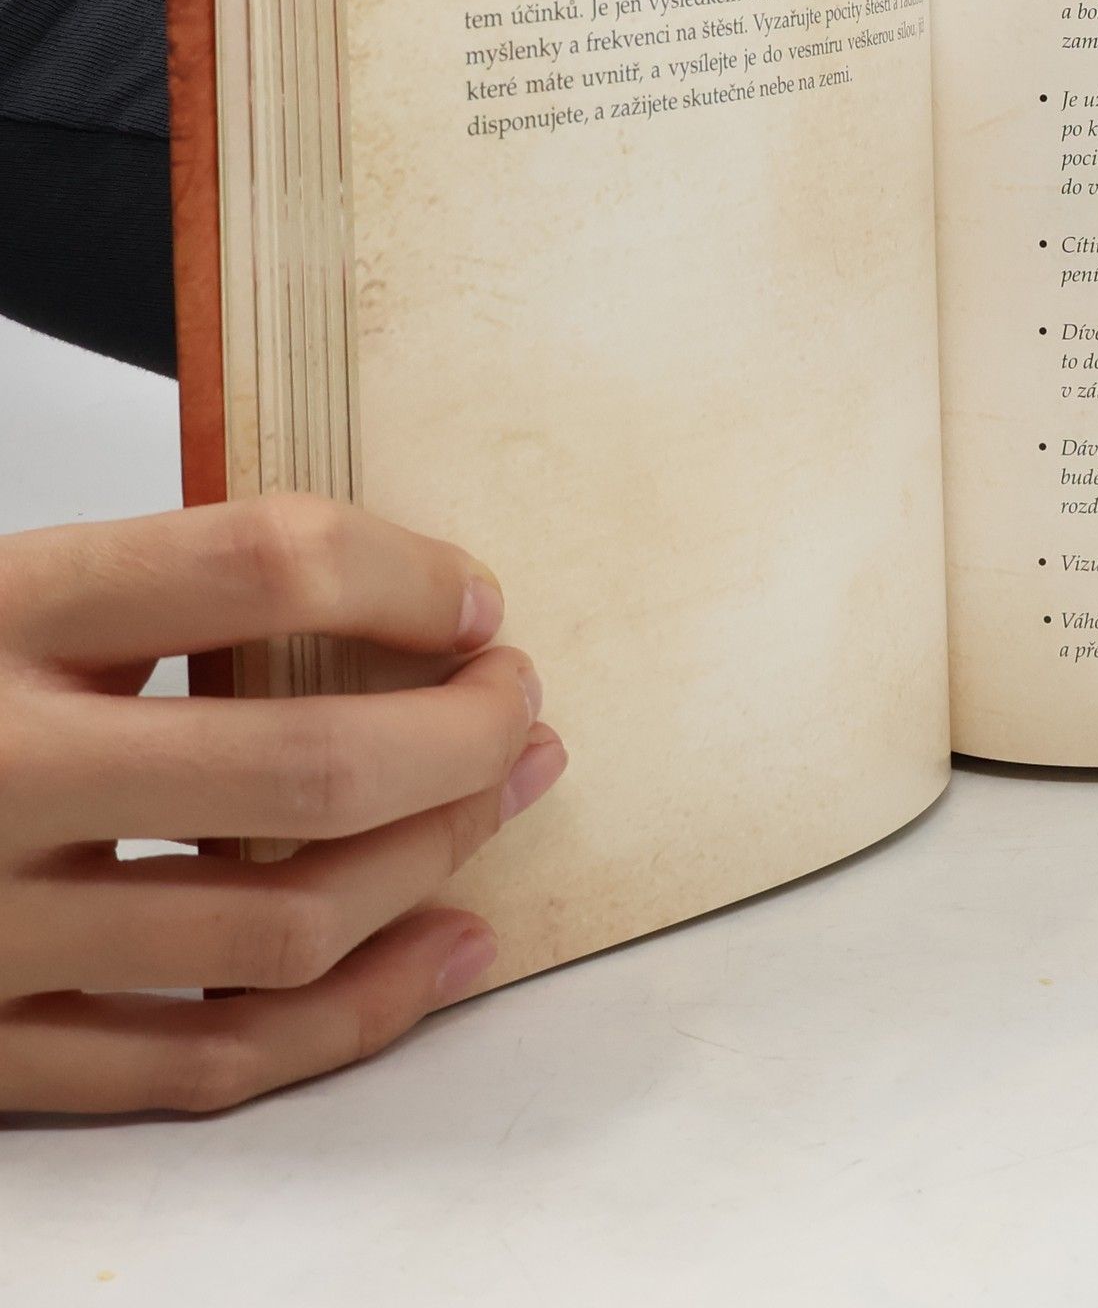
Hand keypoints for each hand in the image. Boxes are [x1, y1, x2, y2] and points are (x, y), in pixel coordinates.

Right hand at [0, 496, 565, 1114]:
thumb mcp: (0, 591)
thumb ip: (157, 589)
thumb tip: (396, 597)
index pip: (258, 563)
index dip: (406, 575)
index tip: (476, 600)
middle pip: (306, 766)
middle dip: (462, 735)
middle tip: (519, 705)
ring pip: (284, 923)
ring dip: (438, 859)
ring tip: (509, 796)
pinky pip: (208, 1059)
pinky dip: (360, 1011)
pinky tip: (452, 945)